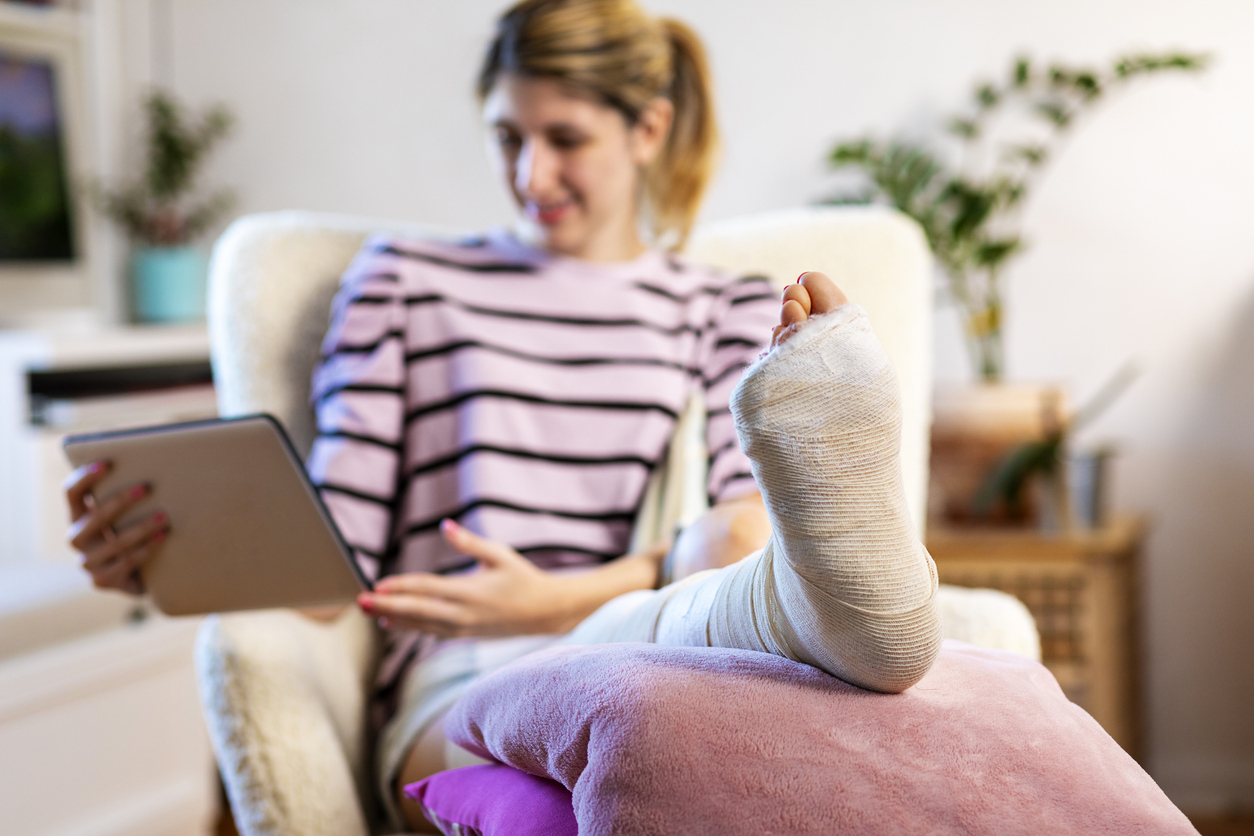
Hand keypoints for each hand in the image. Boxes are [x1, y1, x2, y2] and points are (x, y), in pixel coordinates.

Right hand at [65, 461, 169, 594]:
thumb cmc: (136, 532)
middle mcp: (77, 538)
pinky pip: (125, 563)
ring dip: (141, 528)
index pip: (72, 493)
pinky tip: (162, 537)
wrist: (142, 575)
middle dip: (121, 500)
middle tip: (147, 487)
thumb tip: (158, 462)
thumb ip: (131, 493)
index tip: (108, 462)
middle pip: (94, 516)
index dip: (85, 477)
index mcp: (78, 516)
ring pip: (114, 543)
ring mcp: (87, 562)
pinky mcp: (101, 581)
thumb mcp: (129, 513)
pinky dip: (146, 549)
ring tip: (165, 517)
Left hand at [358, 519, 581, 637]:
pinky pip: (430, 632)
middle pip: (416, 611)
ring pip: (420, 625)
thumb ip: (469, 542)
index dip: (401, 587)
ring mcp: (462, 628)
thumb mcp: (499, 555)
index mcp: (470, 592)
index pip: (427, 589)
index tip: (378, 584)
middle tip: (359, 602)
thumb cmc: (523, 578)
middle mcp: (462, 614)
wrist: (544, 612)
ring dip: (393, 618)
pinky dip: (409, 627)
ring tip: (369, 612)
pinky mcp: (464, 634)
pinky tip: (391, 624)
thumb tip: (445, 525)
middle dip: (386, 607)